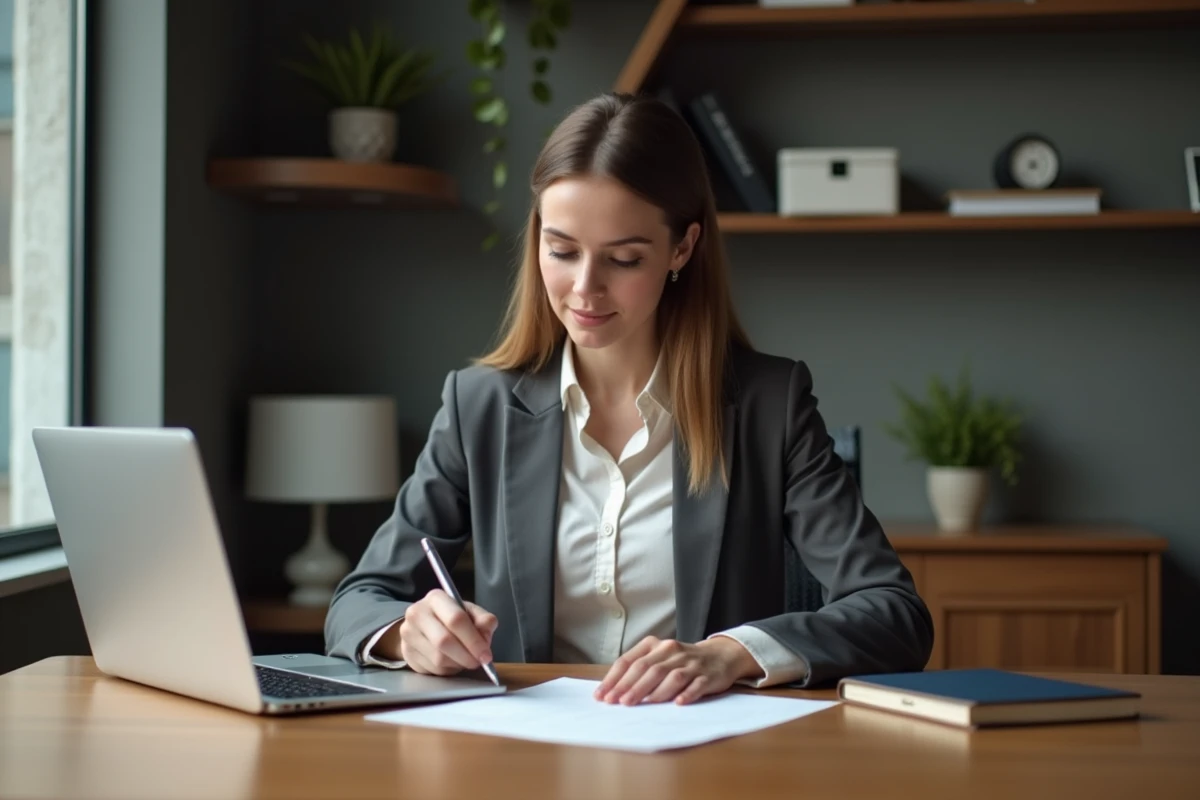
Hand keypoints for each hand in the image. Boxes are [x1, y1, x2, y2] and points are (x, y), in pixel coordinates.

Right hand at [398, 588, 498, 676]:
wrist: (422, 625)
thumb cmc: (450, 617)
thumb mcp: (469, 612)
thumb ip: (483, 620)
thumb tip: (486, 632)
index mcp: (436, 598)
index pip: (456, 619)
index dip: (474, 640)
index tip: (486, 655)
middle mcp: (417, 613)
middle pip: (444, 641)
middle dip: (466, 656)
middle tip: (478, 662)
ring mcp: (408, 634)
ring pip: (438, 658)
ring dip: (457, 664)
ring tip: (465, 660)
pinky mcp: (406, 652)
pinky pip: (432, 669)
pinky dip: (447, 670)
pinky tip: (452, 662)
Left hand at [593, 636, 762, 705]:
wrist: (719, 655)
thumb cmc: (681, 661)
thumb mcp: (659, 658)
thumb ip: (639, 670)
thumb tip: (613, 691)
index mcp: (655, 645)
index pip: (630, 661)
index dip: (615, 679)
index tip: (602, 696)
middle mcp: (671, 651)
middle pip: (648, 668)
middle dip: (630, 686)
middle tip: (618, 702)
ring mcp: (690, 663)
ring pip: (670, 676)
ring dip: (654, 691)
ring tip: (640, 704)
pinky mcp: (707, 675)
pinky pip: (696, 684)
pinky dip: (687, 693)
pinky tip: (678, 702)